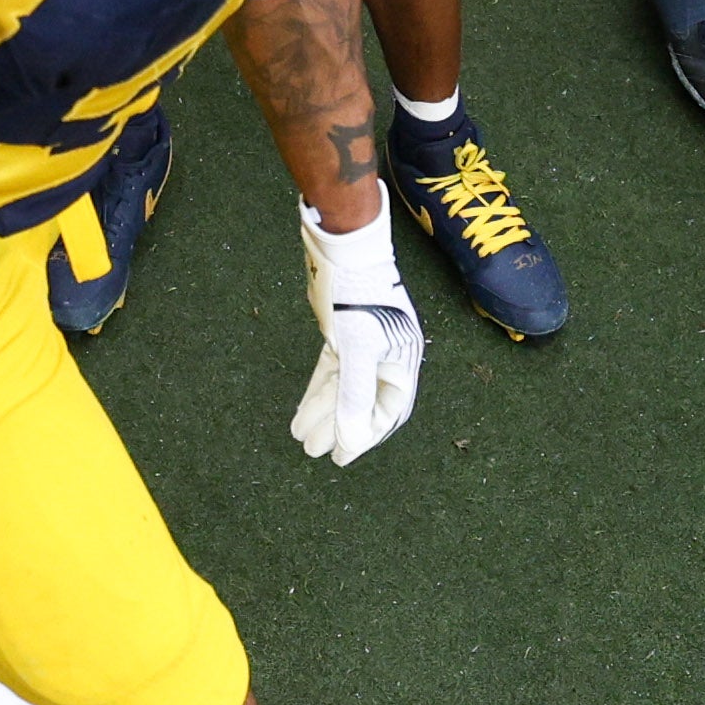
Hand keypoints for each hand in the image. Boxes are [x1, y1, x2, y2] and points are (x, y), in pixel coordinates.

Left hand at [291, 205, 423, 464]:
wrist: (344, 248)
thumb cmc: (360, 293)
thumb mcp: (358, 348)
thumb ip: (354, 395)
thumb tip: (351, 439)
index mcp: (402, 361)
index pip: (388, 411)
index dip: (366, 436)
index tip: (342, 456)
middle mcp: (386, 356)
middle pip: (362, 403)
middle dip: (338, 428)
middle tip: (314, 452)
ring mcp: (364, 346)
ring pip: (342, 389)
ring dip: (323, 413)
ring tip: (301, 437)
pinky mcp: (343, 335)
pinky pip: (331, 373)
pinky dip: (317, 392)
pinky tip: (302, 411)